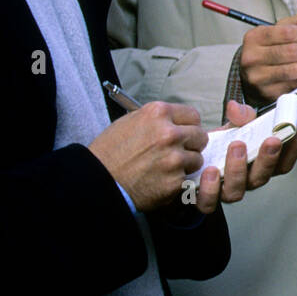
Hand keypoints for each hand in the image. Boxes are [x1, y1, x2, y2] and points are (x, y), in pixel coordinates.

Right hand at [89, 101, 207, 212]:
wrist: (96, 182)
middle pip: (200, 136)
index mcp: (158, 113)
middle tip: (176, 152)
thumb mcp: (129, 122)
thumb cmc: (109, 153)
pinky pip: (187, 179)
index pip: (193, 116)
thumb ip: (157, 120)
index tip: (184, 133)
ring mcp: (174, 158)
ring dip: (185, 165)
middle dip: (191, 145)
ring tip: (164, 168)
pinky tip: (159, 181)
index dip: (189, 126)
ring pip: (197, 159)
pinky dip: (177, 182)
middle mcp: (169, 133)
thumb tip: (177, 122)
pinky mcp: (175, 181)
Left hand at [194, 100, 296, 213]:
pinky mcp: (204, 197)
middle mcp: (246, 181)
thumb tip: (236, 108)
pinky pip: (209, 202)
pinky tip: (210, 170)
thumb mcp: (234, 125)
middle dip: (269, 159)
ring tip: (237, 146)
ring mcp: (226, 191)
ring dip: (238, 169)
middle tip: (272, 140)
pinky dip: (210, 189)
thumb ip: (240, 116)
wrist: (193, 156)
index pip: (283, 164)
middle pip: (262, 178)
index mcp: (259, 165)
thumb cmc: (220, 143)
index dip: (293, 149)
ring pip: (236, 192)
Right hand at [239, 11, 296, 102]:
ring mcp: (259, 77)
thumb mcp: (278, 29)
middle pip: (293, 51)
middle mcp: (253, 57)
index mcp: (255, 37)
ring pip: (296, 69)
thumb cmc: (268, 48)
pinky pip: (296, 84)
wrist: (253, 73)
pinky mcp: (268, 93)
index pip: (288, 32)